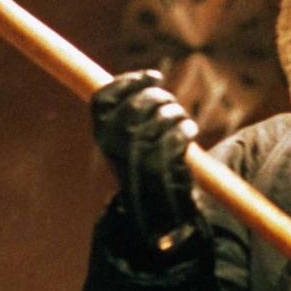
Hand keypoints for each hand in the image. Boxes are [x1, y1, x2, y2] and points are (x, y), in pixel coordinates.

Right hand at [91, 70, 200, 249]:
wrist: (156, 215)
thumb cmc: (146, 169)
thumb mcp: (128, 143)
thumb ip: (131, 115)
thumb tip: (149, 80)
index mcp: (102, 138)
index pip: (104, 99)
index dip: (129, 81)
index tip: (154, 76)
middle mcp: (114, 149)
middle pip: (136, 105)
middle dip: (158, 96)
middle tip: (170, 101)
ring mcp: (137, 161)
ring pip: (160, 120)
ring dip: (175, 113)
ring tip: (180, 119)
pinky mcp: (160, 172)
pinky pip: (176, 138)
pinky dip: (185, 130)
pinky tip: (188, 131)